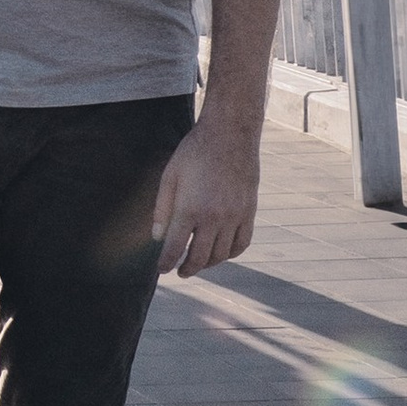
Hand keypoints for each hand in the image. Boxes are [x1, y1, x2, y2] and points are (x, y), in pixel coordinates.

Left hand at [151, 111, 262, 276]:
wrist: (230, 133)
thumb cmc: (194, 152)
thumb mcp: (170, 176)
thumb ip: (162, 209)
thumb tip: (157, 237)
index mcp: (190, 208)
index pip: (175, 248)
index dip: (166, 263)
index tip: (162, 270)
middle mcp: (214, 217)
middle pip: (200, 257)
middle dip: (187, 268)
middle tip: (180, 271)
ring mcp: (234, 216)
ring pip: (222, 254)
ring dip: (208, 263)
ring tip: (198, 262)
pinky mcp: (249, 211)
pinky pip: (242, 243)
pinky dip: (231, 253)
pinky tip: (222, 252)